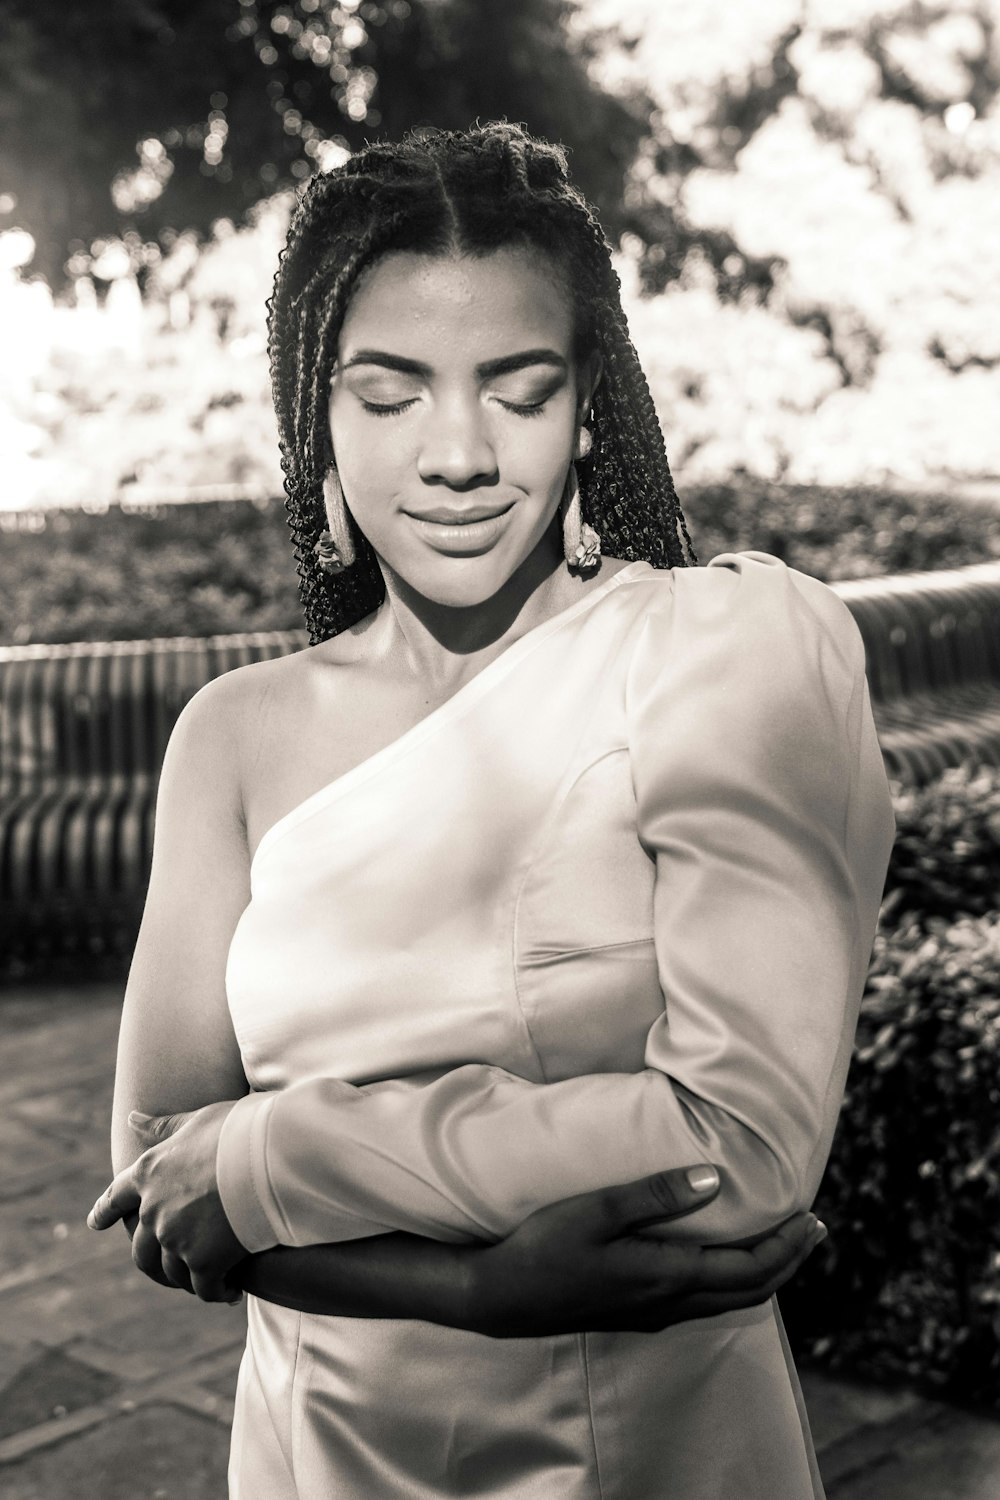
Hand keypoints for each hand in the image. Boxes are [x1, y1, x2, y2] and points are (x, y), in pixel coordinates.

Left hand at [87, 1102, 246, 1303]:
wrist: (269, 1156)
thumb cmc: (238, 1131)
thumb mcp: (197, 1122)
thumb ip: (165, 1127)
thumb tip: (131, 1119)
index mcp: (148, 1173)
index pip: (115, 1198)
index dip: (104, 1212)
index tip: (94, 1223)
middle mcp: (153, 1210)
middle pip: (142, 1248)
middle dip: (156, 1260)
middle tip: (173, 1267)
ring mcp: (176, 1239)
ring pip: (171, 1272)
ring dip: (187, 1278)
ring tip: (209, 1280)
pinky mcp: (204, 1262)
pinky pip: (204, 1288)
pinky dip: (216, 1292)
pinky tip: (230, 1291)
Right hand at [465, 1165, 825, 1337]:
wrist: (499, 1299)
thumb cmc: (542, 1246)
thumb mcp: (595, 1210)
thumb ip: (654, 1195)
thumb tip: (714, 1180)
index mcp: (666, 1276)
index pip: (750, 1269)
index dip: (787, 1247)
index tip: (812, 1219)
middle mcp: (668, 1302)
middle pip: (749, 1291)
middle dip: (787, 1261)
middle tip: (812, 1229)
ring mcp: (652, 1313)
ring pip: (727, 1301)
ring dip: (762, 1273)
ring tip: (780, 1242)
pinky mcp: (636, 1313)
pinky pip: (704, 1302)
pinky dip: (731, 1281)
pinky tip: (722, 1260)